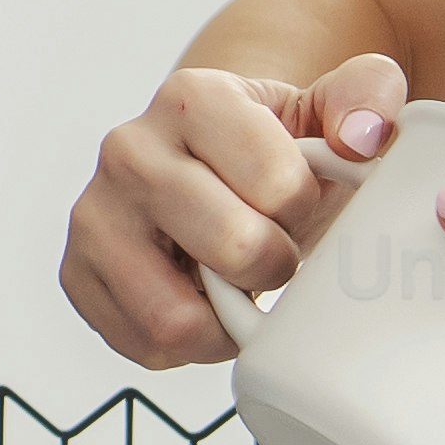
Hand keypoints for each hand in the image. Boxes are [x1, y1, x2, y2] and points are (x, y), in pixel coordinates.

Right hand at [63, 48, 406, 369]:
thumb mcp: (328, 113)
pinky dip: (189, 344)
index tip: (294, 200)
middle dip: (274, 264)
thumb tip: (364, 137)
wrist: (202, 167)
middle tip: (271, 250)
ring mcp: (95, 215)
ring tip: (235, 283)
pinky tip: (199, 301)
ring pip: (178, 316)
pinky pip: (147, 346)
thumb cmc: (270, 152)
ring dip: (228, 318)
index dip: (304, 208)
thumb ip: (368, 98)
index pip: (278, 183)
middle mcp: (129, 149)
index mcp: (194, 99)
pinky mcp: (76, 276)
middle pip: (234, 249)